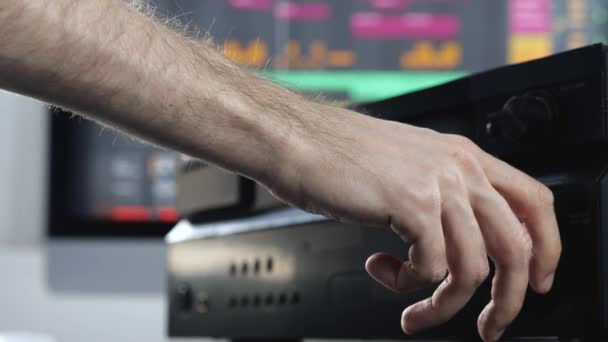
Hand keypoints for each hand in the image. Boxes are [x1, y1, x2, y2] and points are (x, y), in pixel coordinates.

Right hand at [264, 105, 560, 341]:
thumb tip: (455, 242)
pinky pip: (429, 268)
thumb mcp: (405, 165)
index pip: (535, 201)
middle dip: (509, 299)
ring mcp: (438, 184)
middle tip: (488, 325)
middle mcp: (459, 167)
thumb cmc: (337, 154)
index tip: (538, 281)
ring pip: (473, 269)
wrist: (294, 138)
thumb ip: (437, 194)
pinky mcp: (410, 204)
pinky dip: (406, 283)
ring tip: (414, 309)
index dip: (547, 248)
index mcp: (463, 155)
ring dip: (444, 304)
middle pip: (518, 246)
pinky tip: (381, 267)